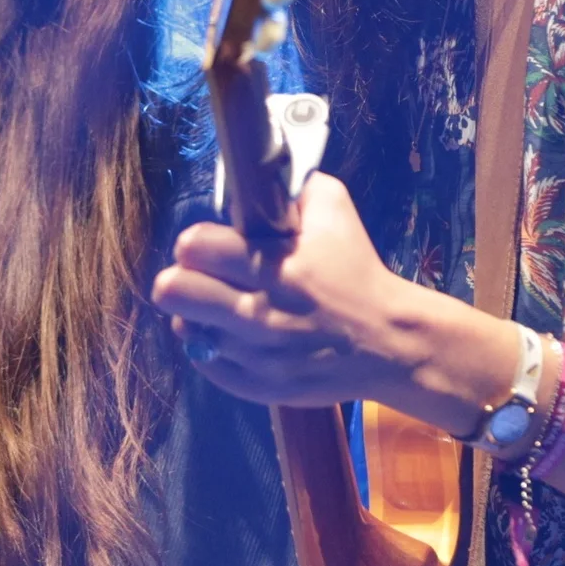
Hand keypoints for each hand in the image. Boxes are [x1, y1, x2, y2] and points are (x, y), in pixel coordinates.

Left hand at [155, 173, 477, 423]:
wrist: (391, 342)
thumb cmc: (358, 272)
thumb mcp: (336, 212)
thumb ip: (294, 188)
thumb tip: (261, 178)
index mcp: (275, 266)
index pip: (194, 247)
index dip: (195, 243)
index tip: (207, 247)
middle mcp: (259, 312)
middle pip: (174, 290)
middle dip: (180, 277)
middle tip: (199, 277)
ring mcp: (256, 355)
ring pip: (186, 328)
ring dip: (197, 313)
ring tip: (217, 306)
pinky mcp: (258, 387)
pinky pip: (206, 363)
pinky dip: (212, 346)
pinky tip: (231, 334)